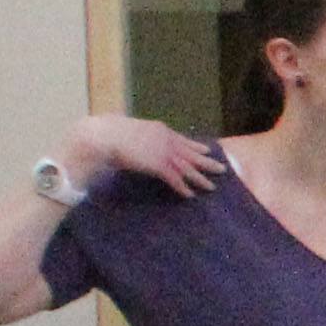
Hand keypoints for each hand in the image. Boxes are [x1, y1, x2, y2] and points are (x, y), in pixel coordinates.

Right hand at [63, 110, 223, 196]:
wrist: (103, 136)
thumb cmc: (109, 132)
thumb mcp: (130, 130)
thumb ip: (140, 136)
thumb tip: (137, 141)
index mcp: (160, 129)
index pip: (182, 139)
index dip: (196, 146)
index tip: (207, 150)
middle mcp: (166, 140)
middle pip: (192, 153)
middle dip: (207, 162)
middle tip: (222, 169)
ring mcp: (164, 152)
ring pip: (188, 168)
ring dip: (200, 178)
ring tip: (212, 187)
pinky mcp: (159, 165)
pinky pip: (175, 179)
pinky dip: (183, 188)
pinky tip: (190, 195)